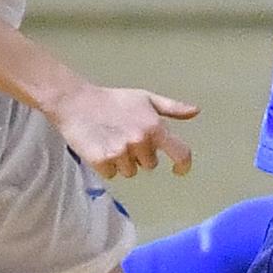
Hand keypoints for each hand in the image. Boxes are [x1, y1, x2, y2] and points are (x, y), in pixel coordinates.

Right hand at [53, 82, 197, 179]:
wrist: (76, 102)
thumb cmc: (113, 100)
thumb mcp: (146, 98)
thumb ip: (172, 108)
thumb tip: (196, 111)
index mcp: (154, 127)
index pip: (180, 153)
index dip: (183, 165)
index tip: (179, 170)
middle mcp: (140, 141)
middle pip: (150, 165)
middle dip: (140, 155)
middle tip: (124, 136)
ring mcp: (121, 152)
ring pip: (130, 171)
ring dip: (122, 161)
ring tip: (110, 140)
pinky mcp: (102, 161)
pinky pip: (112, 174)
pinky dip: (106, 165)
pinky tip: (99, 147)